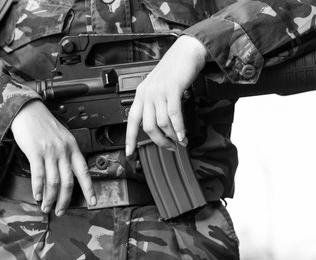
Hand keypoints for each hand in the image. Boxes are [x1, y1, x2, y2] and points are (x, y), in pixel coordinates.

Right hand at [11, 100, 95, 215]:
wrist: (28, 110)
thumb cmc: (44, 124)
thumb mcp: (62, 137)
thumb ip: (66, 154)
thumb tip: (64, 175)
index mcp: (73, 147)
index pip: (84, 172)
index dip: (89, 189)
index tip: (93, 201)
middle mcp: (64, 151)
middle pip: (69, 182)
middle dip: (65, 200)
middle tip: (61, 211)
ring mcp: (50, 152)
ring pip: (54, 181)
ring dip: (50, 198)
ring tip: (46, 207)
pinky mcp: (35, 152)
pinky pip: (38, 174)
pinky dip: (38, 188)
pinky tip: (37, 195)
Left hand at [125, 35, 207, 154]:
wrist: (186, 52)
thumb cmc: (173, 70)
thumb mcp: (158, 88)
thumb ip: (155, 105)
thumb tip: (159, 127)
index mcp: (141, 94)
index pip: (131, 120)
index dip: (129, 138)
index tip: (129, 152)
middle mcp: (147, 94)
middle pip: (148, 127)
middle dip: (159, 142)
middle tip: (170, 147)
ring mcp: (158, 91)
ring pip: (162, 123)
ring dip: (172, 137)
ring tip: (181, 141)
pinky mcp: (172, 89)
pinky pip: (174, 115)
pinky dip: (179, 128)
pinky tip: (183, 135)